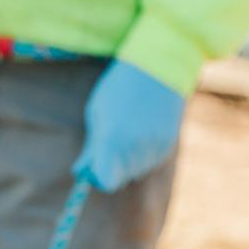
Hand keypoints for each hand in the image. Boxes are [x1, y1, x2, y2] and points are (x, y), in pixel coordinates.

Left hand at [74, 61, 183, 192]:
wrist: (158, 66)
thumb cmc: (119, 88)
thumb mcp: (97, 113)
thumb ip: (90, 147)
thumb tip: (80, 173)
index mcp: (113, 141)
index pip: (106, 183)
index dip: (99, 179)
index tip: (94, 167)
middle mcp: (135, 149)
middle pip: (121, 179)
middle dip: (113, 168)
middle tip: (112, 143)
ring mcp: (154, 148)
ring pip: (136, 172)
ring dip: (129, 161)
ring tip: (129, 130)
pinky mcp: (168, 145)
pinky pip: (150, 161)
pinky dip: (144, 153)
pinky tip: (143, 129)